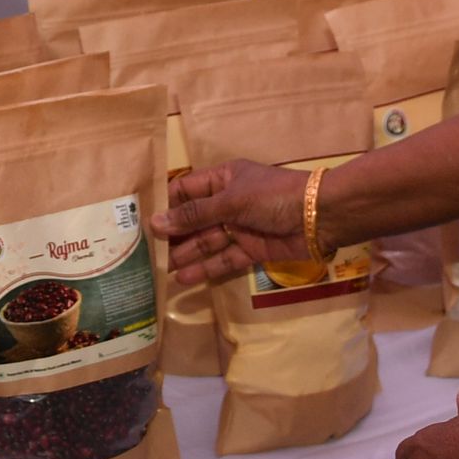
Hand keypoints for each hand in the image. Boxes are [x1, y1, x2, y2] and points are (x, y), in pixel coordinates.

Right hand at [155, 160, 308, 286]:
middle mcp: (228, 202)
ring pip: (206, 242)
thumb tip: (155, 223)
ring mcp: (240, 227)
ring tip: (159, 271)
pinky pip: (223, 259)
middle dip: (172, 235)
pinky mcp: (251, 250)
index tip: (138, 222)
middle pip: (193, 220)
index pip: (185, 191)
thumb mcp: (230, 201)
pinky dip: (205, 268)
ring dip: (185, 255)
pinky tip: (184, 279)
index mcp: (223, 179)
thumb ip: (194, 215)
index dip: (165, 205)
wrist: (320, 217)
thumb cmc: (273, 197)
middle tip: (144, 254)